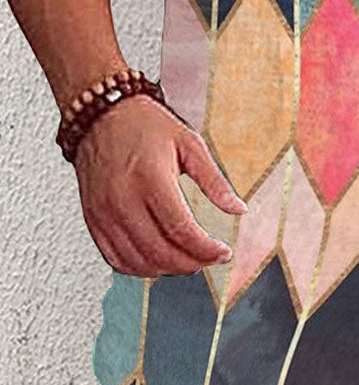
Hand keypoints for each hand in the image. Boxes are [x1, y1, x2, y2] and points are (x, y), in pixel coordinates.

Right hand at [73, 94, 246, 276]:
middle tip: (210, 258)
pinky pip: (115, 259)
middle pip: (160, 252)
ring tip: (188, 259)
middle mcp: (123, 200)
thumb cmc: (146, 126)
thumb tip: (240, 210)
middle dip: (192, 263)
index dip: (206, 249)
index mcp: (151, 179)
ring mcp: (104, 214)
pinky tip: (158, 260)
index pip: (181, 230)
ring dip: (168, 269)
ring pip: (138, 262)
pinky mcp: (93, 221)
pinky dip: (140, 268)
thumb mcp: (189, 143)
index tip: (224, 253)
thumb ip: (214, 181)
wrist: (101, 115)